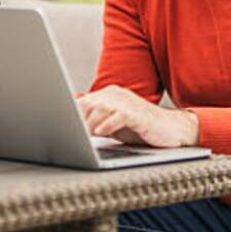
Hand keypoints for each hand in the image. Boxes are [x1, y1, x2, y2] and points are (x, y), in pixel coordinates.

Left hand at [76, 85, 198, 147]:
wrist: (172, 130)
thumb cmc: (141, 128)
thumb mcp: (112, 124)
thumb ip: (93, 118)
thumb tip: (69, 114)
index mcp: (109, 95)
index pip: (83, 102)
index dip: (69, 115)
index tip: (58, 128)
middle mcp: (117, 96)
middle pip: (90, 104)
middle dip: (77, 120)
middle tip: (69, 135)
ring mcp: (129, 104)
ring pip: (102, 109)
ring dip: (90, 124)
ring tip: (82, 136)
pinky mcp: (139, 115)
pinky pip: (120, 116)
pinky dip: (108, 125)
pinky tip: (102, 133)